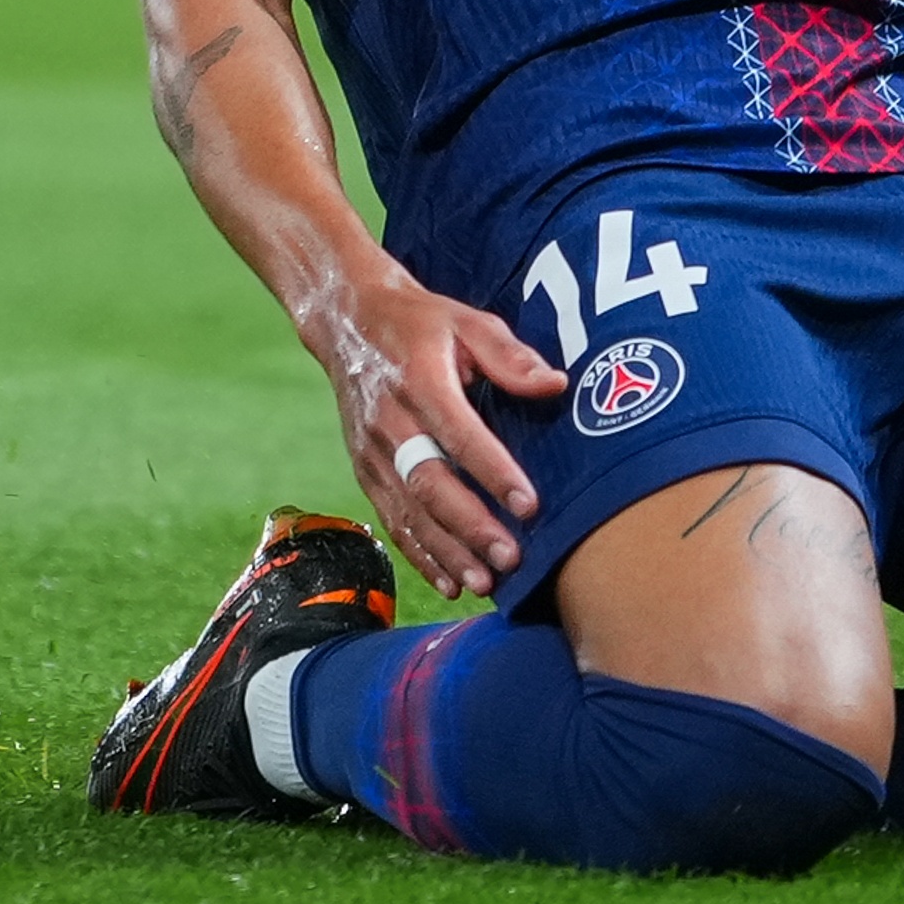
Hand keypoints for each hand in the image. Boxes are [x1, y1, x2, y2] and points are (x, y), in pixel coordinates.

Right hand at [298, 267, 569, 598]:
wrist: (349, 321)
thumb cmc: (422, 324)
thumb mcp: (466, 321)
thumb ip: (509, 355)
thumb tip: (555, 384)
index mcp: (419, 381)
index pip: (459, 433)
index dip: (493, 471)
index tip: (528, 504)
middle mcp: (390, 422)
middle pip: (429, 483)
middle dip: (470, 526)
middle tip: (510, 557)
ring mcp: (372, 452)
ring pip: (408, 511)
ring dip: (446, 551)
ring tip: (484, 582)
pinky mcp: (365, 471)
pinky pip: (392, 519)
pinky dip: (420, 554)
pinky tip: (449, 582)